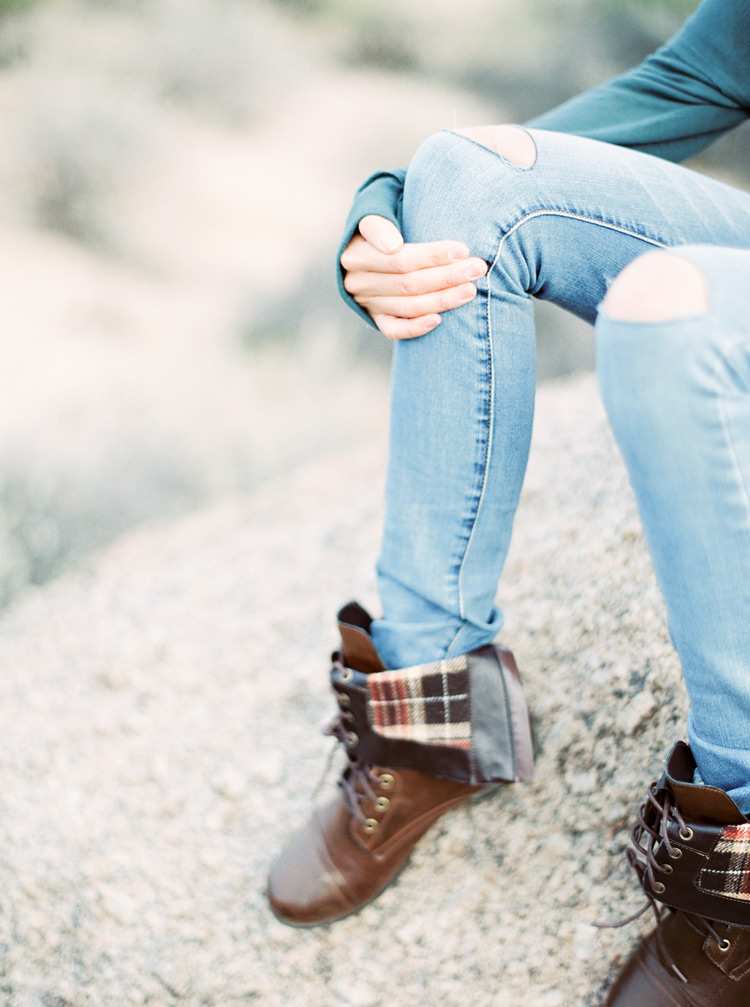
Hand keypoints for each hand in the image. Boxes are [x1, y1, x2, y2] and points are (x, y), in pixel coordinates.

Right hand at [340, 215, 487, 339]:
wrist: (367, 249)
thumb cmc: (383, 226)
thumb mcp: (375, 214)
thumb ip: (380, 224)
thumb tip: (393, 245)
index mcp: (358, 252)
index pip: (400, 258)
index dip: (432, 255)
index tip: (462, 250)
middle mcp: (359, 280)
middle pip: (408, 282)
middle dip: (447, 276)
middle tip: (477, 268)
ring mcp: (367, 302)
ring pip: (408, 305)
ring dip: (442, 300)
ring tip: (470, 290)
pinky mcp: (375, 318)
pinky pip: (394, 330)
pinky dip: (416, 328)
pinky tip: (439, 320)